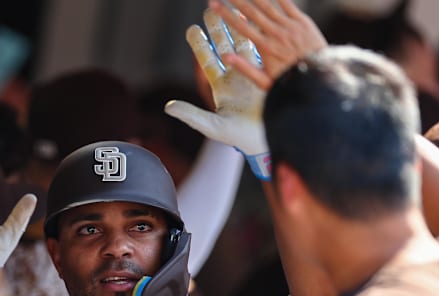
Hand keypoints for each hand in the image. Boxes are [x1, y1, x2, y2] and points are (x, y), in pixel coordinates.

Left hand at [165, 8, 270, 179]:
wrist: (269, 140)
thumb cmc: (240, 138)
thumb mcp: (212, 126)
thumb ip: (191, 115)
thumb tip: (168, 107)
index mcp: (222, 86)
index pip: (207, 59)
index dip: (200, 44)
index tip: (193, 28)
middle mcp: (237, 76)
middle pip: (225, 45)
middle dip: (217, 27)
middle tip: (210, 8)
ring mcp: (254, 74)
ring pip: (245, 43)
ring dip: (239, 25)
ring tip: (235, 7)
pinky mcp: (270, 74)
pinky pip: (265, 50)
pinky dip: (261, 35)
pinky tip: (260, 20)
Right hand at [209, 0, 326, 89]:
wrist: (319, 78)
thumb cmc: (290, 81)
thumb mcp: (264, 81)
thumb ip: (245, 68)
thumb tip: (226, 57)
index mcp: (265, 47)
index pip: (241, 26)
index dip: (226, 13)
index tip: (214, 4)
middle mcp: (276, 33)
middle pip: (252, 11)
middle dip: (236, 0)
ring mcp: (290, 26)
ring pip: (268, 5)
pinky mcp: (302, 22)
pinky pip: (288, 4)